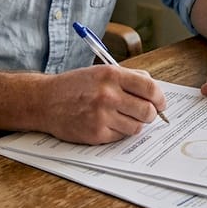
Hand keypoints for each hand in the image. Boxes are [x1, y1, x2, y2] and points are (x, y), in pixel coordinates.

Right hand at [36, 65, 167, 143]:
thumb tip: (154, 90)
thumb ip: (129, 77)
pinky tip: (108, 123)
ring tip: (123, 117)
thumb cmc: (75, 86)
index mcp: (112, 75)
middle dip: (151, 114)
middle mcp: (108, 94)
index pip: (150, 88)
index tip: (161, 104)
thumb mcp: (101, 72)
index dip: (160, 98)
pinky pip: (121, 136)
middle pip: (147, 111)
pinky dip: (119, 132)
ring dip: (134, 124)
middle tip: (146, 114)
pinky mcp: (96, 133)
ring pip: (137, 126)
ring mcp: (102, 115)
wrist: (45, 101)